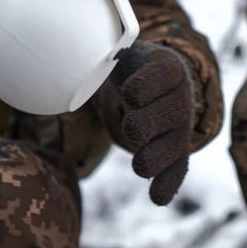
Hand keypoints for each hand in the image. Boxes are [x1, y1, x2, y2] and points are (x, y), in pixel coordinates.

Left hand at [106, 40, 195, 204]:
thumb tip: (64, 62)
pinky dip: (167, 182)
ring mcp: (182, 123)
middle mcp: (181, 94)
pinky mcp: (178, 146)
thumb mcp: (118, 49)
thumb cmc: (128, 64)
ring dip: (152, 158)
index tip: (128, 94)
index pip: (160, 75)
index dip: (142, 89)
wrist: (154, 75)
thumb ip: (99, 53)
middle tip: (130, 127)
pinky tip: (157, 198)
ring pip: (172, 145)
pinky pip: (178, 167)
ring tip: (139, 165)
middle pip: (166, 114)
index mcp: (166, 66)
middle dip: (143, 125)